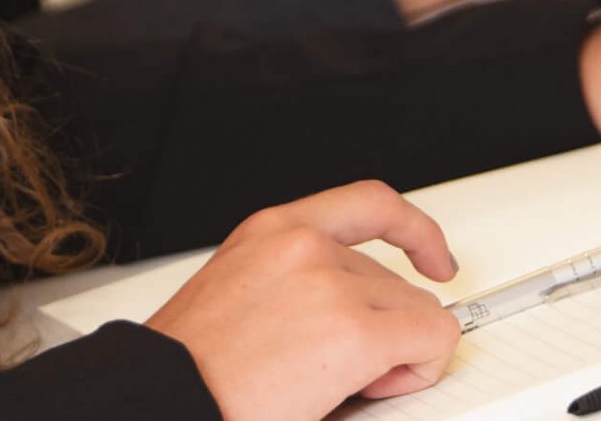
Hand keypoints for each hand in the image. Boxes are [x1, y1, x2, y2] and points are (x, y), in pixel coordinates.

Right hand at [147, 181, 461, 420]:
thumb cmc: (196, 366)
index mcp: (271, 230)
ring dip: (398, 353)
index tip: (434, 260)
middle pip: (396, 280)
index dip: (416, 231)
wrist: (166, 396)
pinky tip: (375, 387)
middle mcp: (303, 244)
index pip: (368, 203)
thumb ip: (298, 283)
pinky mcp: (354, 331)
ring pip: (419, 313)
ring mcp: (331, 283)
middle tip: (350, 373)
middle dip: (387, 329)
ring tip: (343, 384)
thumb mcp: (240, 294)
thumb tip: (358, 308)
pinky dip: (420, 369)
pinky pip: (433, 340)